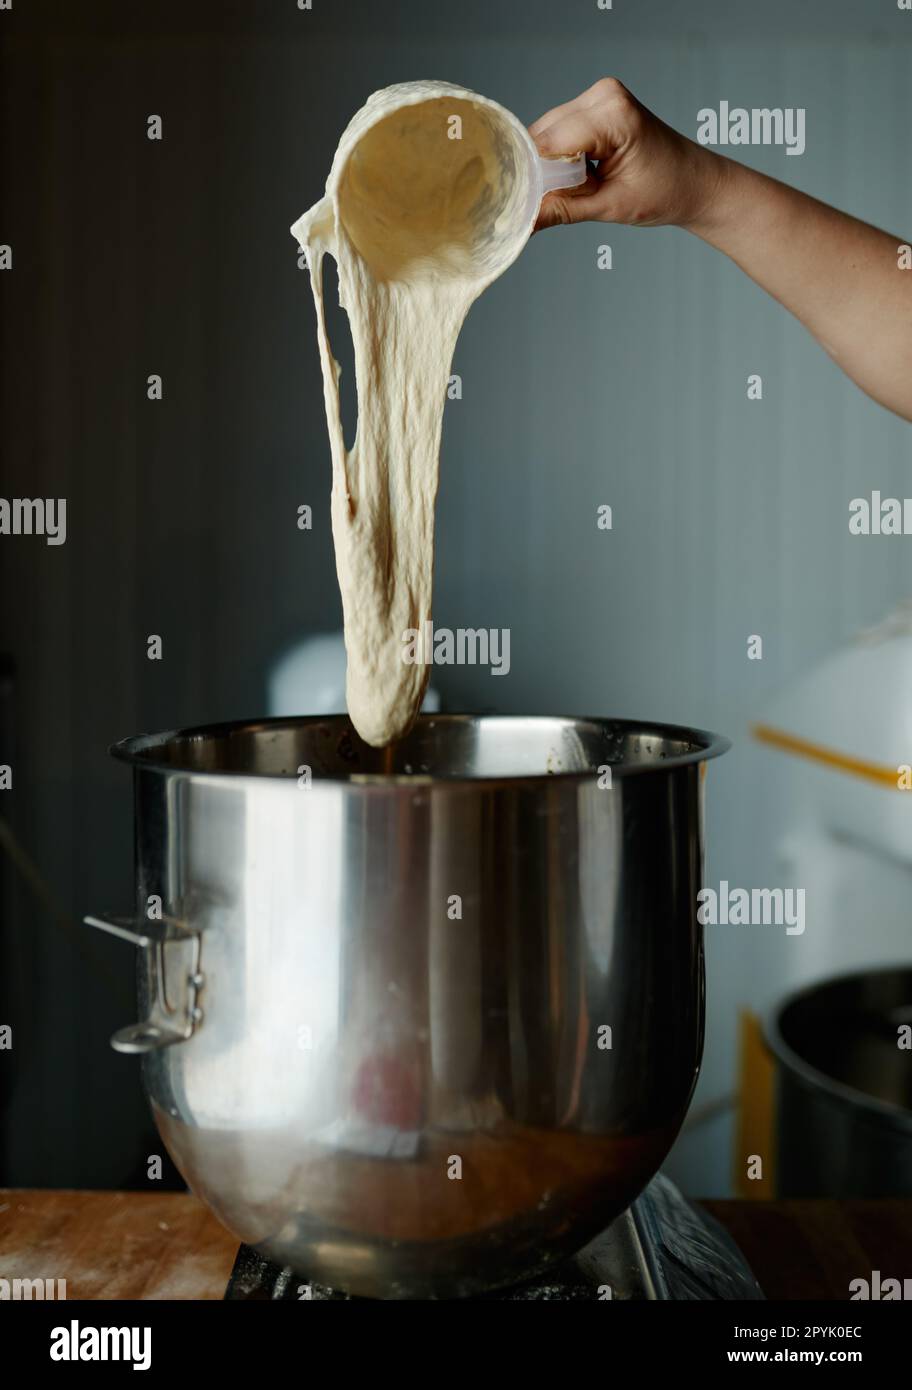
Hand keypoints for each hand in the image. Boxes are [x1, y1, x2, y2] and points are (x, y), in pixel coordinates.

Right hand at [530, 77, 724, 232]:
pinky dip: (564, 155)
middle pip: (545, 134)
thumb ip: (563, 209)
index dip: (538, 175)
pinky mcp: (599, 103)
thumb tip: (523, 222)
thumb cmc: (665, 192)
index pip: (550, 142)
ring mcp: (601, 94)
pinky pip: (562, 129)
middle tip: (566, 198)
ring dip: (555, 163)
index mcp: (613, 114)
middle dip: (546, 169)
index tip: (535, 203)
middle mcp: (604, 94)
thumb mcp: (610, 207)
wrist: (695, 182)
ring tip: (585, 184)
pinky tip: (585, 172)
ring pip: (549, 132)